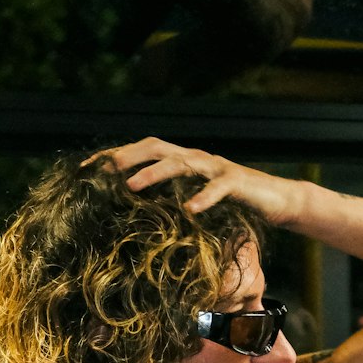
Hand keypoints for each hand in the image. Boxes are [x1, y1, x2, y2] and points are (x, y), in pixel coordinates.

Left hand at [97, 137, 302, 226]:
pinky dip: (203, 198)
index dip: (113, 156)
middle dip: (127, 157)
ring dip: (154, 173)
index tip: (85, 170)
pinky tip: (190, 210)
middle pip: (156, 147)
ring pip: (181, 162)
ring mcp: (216, 167)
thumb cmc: (233, 205)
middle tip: (103, 171)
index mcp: (183, 160)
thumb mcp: (196, 202)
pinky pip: (217, 188)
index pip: (142, 150)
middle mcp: (196, 157)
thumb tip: (135, 216)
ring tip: (133, 187)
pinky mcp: (237, 182)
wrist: (277, 200)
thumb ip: (171, 200)